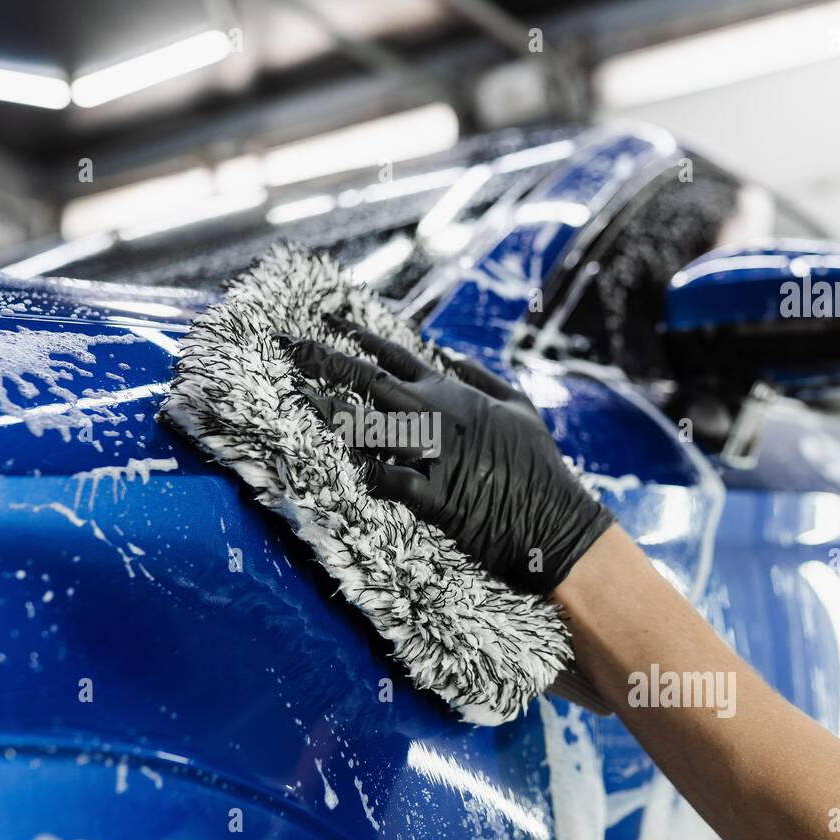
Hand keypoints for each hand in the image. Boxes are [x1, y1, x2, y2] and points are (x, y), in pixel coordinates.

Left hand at [283, 324, 613, 593]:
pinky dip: (360, 470)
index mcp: (452, 394)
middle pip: (367, 379)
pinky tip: (333, 464)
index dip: (358, 335)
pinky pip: (385, 479)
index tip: (326, 320)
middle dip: (324, 359)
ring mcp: (431, 454)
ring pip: (366, 424)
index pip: (396, 354)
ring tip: (293, 395)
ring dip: (326, 409)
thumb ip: (481, 377)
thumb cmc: (538, 465)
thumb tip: (449, 352)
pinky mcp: (431, 495)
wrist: (553, 519)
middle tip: (286, 344)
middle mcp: (435, 416)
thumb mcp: (519, 406)